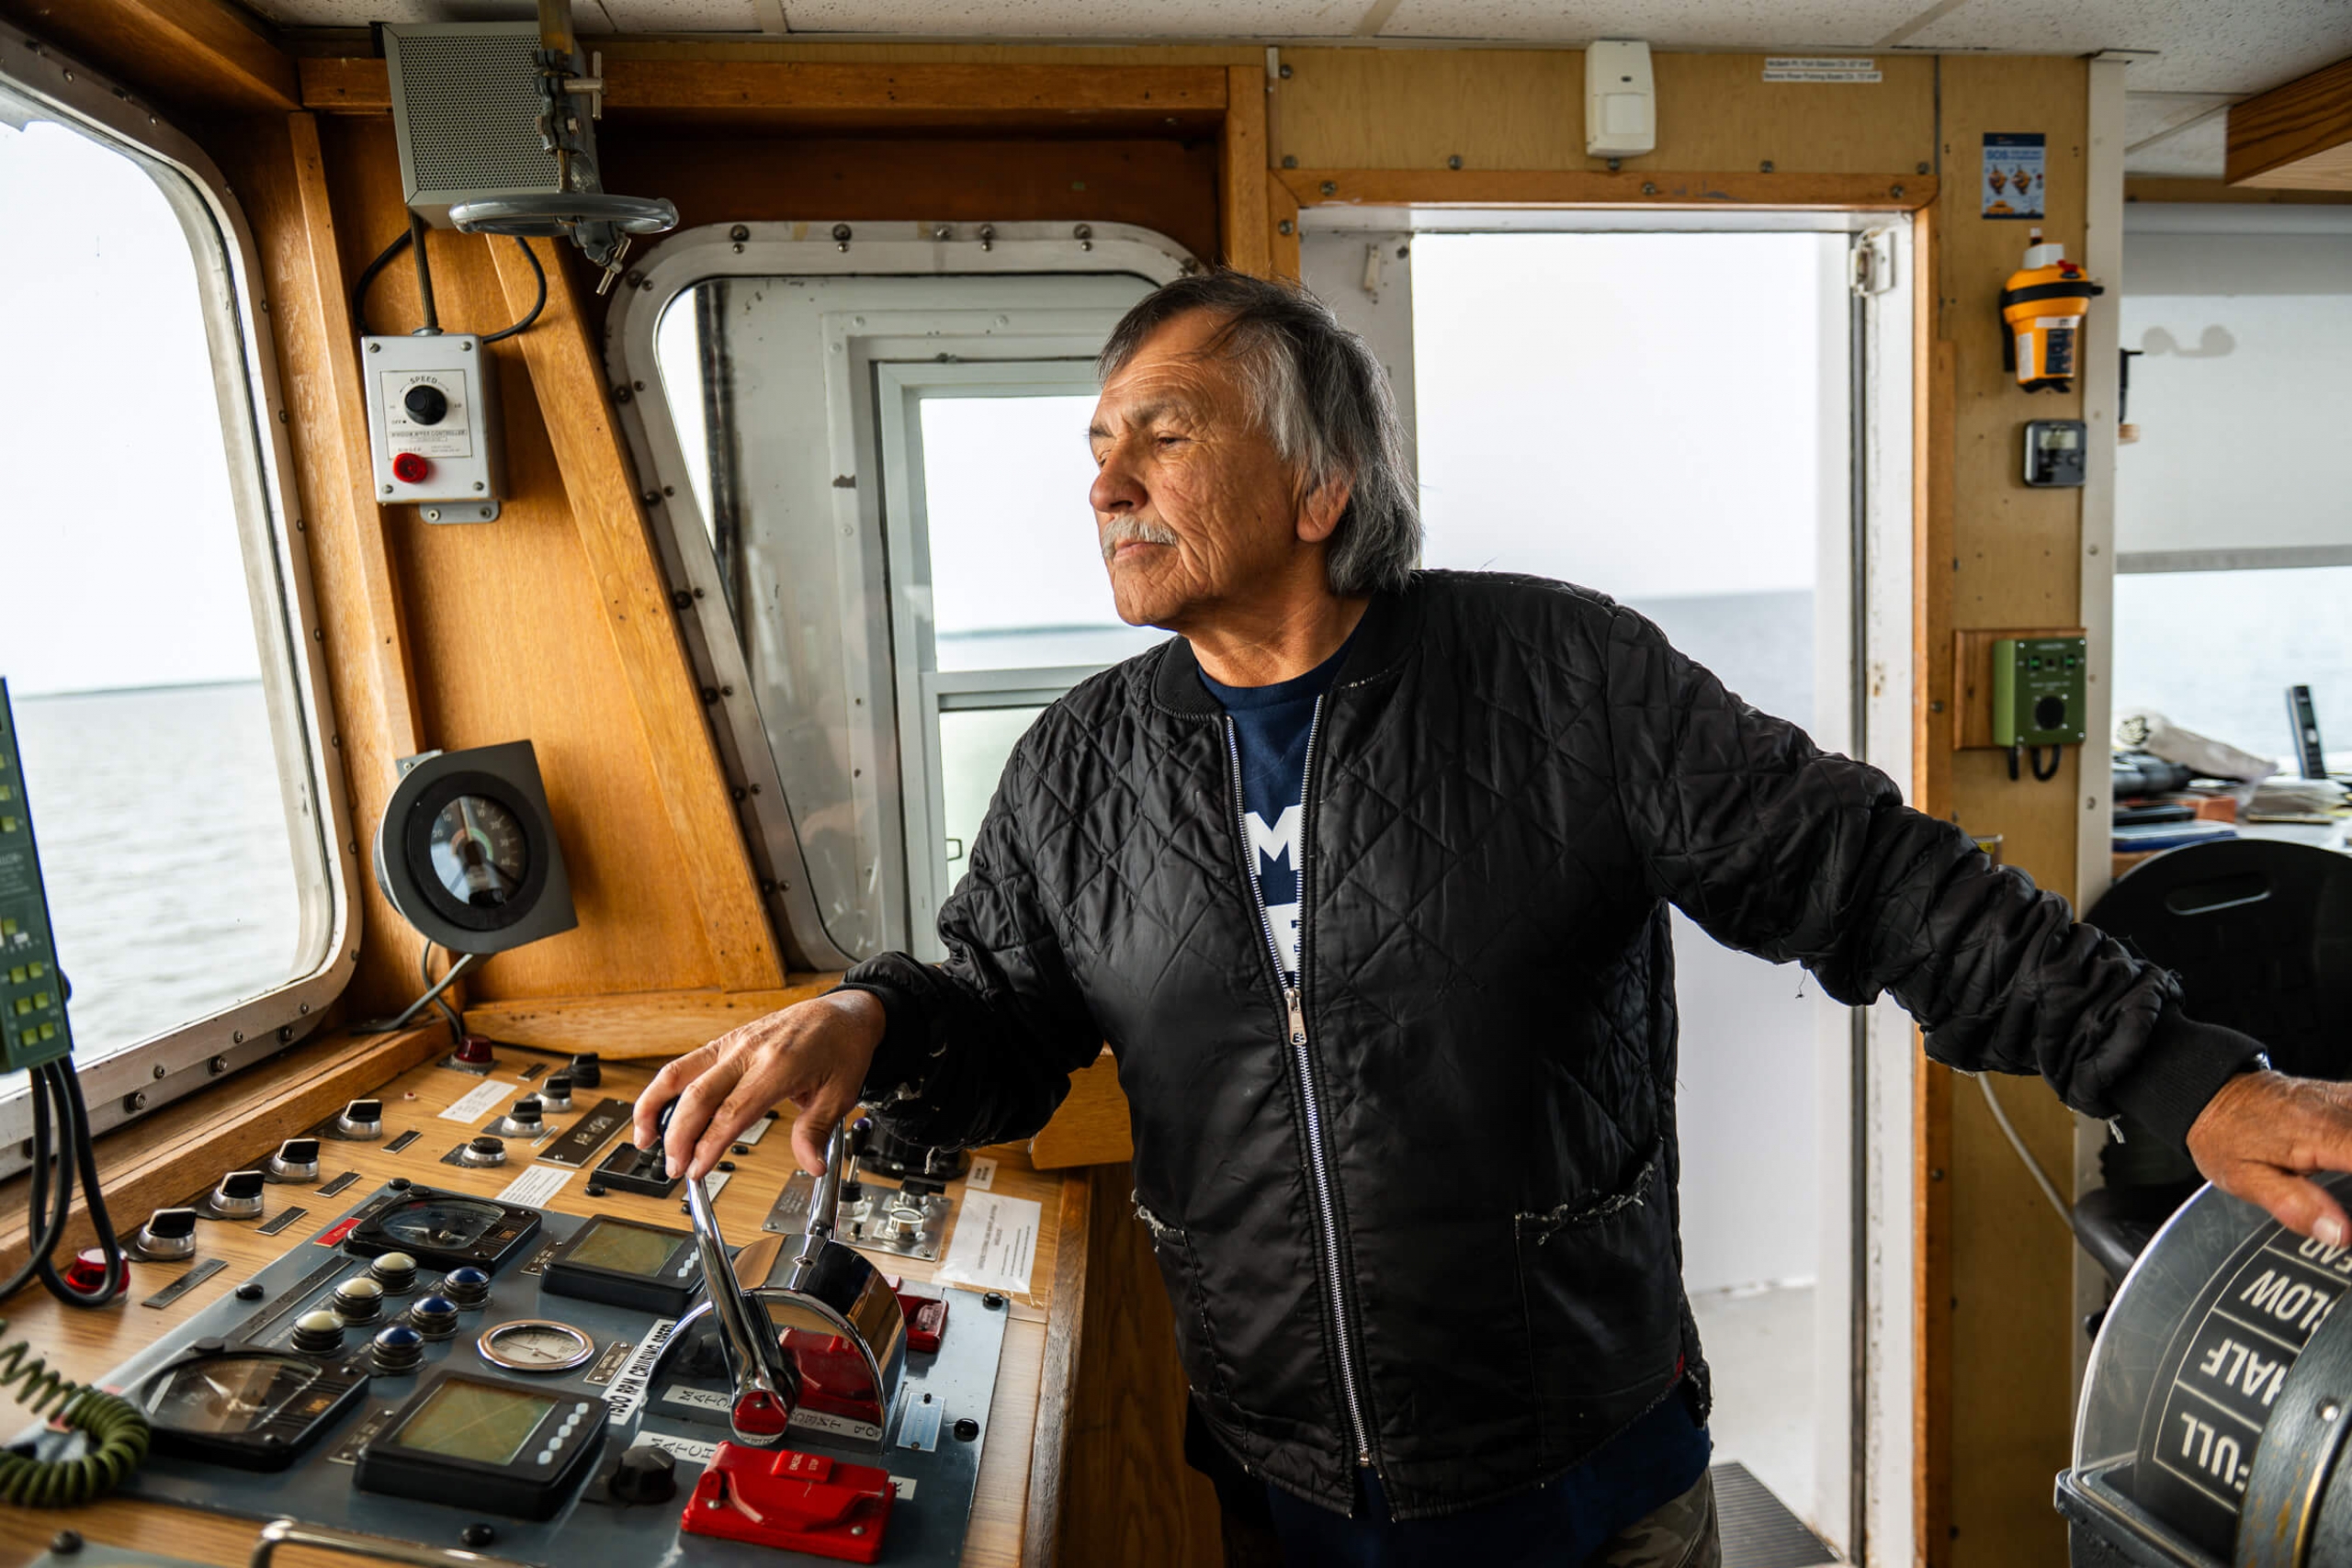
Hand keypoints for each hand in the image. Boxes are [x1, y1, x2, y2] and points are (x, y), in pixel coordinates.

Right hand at [632, 990, 887, 1180]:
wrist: (843, 1012)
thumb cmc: (841, 1047)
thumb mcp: (841, 1093)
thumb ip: (818, 1131)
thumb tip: (810, 1166)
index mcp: (779, 1064)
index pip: (733, 1111)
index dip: (709, 1145)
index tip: (696, 1171)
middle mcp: (748, 1050)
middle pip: (698, 1095)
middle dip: (678, 1137)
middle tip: (673, 1169)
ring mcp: (733, 1043)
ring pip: (679, 1073)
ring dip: (655, 1107)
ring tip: (643, 1140)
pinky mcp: (725, 1042)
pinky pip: (685, 1064)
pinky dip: (664, 1089)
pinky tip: (655, 1112)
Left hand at [2186, 1070, 2351, 1247]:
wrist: (2212, 1094)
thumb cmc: (2225, 1136)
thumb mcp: (2246, 1179)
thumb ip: (2296, 1206)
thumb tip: (2341, 1235)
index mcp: (2321, 1133)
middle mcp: (2342, 1109)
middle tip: (2348, 1202)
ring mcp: (2349, 1099)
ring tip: (2346, 1184)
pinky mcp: (2351, 1097)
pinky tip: (2351, 1167)